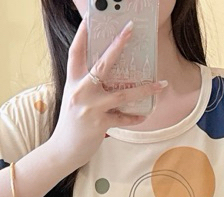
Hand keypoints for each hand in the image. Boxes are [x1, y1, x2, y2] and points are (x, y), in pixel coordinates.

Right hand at [46, 13, 167, 172]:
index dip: (82, 34)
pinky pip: (123, 118)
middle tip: (130, 29)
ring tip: (161, 84)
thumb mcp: (74, 99)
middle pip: (102, 64)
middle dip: (118, 45)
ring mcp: (91, 107)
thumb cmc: (71, 124)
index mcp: (73, 82)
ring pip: (122, 93)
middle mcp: (81, 91)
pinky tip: (144, 116)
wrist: (62, 150)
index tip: (90, 19)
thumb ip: (87, 86)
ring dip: (144, 89)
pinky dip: (135, 117)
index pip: (75, 52)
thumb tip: (108, 76)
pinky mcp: (99, 124)